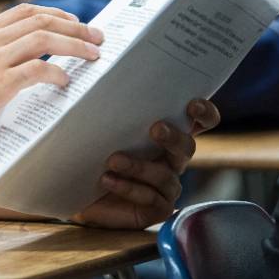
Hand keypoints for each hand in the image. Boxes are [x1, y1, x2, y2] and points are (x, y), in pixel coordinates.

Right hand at [0, 4, 103, 150]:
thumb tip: (19, 64)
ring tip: (93, 55)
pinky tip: (65, 81)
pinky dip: (57, 72)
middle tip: (96, 37)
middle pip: (41, 21)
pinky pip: (38, 70)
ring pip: (45, 39)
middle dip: (75, 27)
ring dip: (75, 45)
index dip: (54, 14)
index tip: (74, 22)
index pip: (24, 12)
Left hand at [70, 99, 220, 228]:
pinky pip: (151, 198)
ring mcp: (166, 185)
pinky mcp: (156, 209)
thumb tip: (101, 69)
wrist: (74, 187)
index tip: (193, 104)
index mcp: (165, 135)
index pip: (199, 122)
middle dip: (173, 137)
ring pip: (166, 175)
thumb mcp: (99, 125)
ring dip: (140, 166)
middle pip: (187, 147)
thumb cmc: (91, 149)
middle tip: (154, 128)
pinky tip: (108, 179)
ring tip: (112, 160)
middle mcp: (171, 159)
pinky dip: (129, 188)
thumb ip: (109, 105)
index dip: (205, 114)